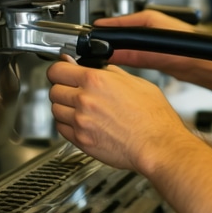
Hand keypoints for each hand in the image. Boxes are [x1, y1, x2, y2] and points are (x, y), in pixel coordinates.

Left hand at [47, 57, 186, 171]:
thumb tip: (101, 69)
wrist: (157, 144)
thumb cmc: (153, 116)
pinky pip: (61, 129)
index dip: (60, 69)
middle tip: (73, 89)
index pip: (58, 69)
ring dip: (63, 106)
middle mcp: (84, 100)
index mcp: (96, 80)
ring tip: (78, 107)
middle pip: (54, 90)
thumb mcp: (136, 82)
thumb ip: (112, 74)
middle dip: (62, 87)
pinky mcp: (81, 141)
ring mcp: (80, 122)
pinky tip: (80, 121)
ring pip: (55, 109)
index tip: (63, 70)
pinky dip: (67, 124)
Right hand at [92, 9, 199, 75]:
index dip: (105, 28)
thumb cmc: (187, 49)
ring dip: (118, 50)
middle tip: (95, 46)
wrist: (202, 64)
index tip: (92, 33)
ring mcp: (153, 40)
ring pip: (128, 45)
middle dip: (110, 40)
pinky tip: (123, 63)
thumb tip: (112, 53)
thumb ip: (131, 52)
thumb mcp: (153, 50)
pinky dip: (128, 58)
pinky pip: (136, 54)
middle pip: (122, 33)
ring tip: (105, 55)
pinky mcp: (156, 53)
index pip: (119, 21)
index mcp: (149, 18)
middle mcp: (151, 27)